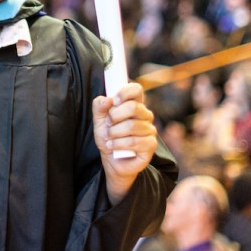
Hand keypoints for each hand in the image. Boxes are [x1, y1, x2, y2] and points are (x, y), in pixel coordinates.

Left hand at [92, 83, 157, 202]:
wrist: (111, 160)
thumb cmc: (108, 137)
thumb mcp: (99, 121)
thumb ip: (99, 107)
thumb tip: (107, 99)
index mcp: (134, 104)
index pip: (136, 89)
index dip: (125, 93)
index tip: (113, 101)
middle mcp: (145, 115)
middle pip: (133, 107)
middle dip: (115, 116)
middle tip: (107, 125)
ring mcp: (150, 130)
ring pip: (132, 126)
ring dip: (114, 133)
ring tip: (109, 139)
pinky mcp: (151, 145)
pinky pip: (135, 141)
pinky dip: (119, 144)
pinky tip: (113, 147)